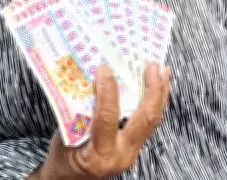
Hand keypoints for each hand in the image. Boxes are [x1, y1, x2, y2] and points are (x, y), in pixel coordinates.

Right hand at [32, 62, 170, 179]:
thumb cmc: (64, 159)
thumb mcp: (65, 136)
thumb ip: (81, 112)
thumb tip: (93, 80)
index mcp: (99, 155)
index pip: (108, 119)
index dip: (107, 92)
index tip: (104, 69)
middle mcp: (121, 155)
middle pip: (146, 119)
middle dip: (153, 90)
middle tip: (153, 65)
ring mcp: (131, 153)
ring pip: (153, 120)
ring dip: (159, 93)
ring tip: (163, 70)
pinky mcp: (135, 148)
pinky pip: (148, 123)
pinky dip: (153, 103)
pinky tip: (156, 88)